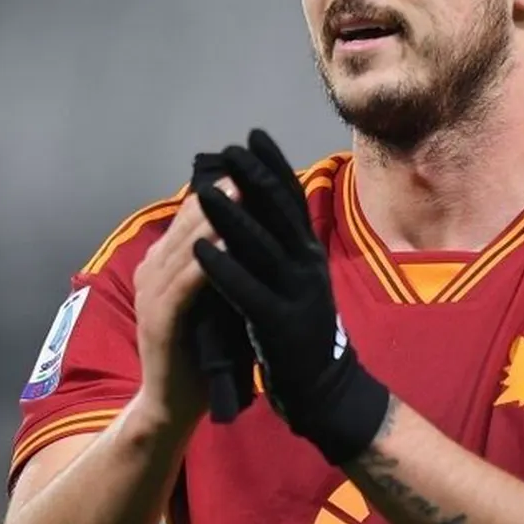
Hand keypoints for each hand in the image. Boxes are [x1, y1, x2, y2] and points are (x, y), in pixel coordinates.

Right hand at [132, 175, 237, 432]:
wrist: (176, 403)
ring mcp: (151, 294)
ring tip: (245, 188)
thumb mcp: (218, 293)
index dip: (226, 187)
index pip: (196, 213)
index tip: (258, 162)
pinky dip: (206, 259)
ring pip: (186, 244)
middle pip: (190, 220)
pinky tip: (227, 240)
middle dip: (223, 191)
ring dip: (216, 216)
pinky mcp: (158, 320)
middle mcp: (153, 269)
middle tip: (253, 163)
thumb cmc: (204, 346)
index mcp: (165, 261)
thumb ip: (227, 259)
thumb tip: (259, 219)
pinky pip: (183, 283)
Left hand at [192, 129, 389, 464]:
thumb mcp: (299, 278)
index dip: (274, 165)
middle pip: (279, 212)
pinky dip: (223, 268)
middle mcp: (307, 264)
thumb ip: (282, 246)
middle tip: (231, 149)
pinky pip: (246, 290)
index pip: (292, 199)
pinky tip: (199, 250)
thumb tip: (261, 207)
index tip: (254, 136)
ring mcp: (296, 293)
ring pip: (261, 246)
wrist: (324, 386)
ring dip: (232, 216)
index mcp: (309, 252)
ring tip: (207, 189)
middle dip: (254, 177)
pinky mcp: (279, 323)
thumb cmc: (301, 329)